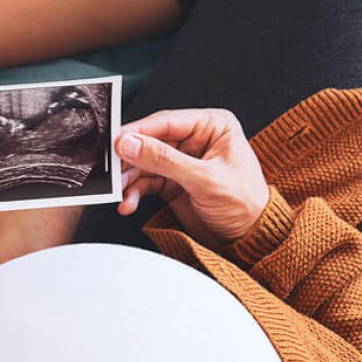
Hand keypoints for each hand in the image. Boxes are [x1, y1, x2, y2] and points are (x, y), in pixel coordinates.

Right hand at [115, 109, 269, 247]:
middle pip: (151, 141)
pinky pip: (147, 181)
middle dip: (130, 157)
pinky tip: (129, 203)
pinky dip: (135, 192)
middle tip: (110, 168)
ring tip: (118, 191)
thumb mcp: (204, 179)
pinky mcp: (173, 181)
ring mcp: (182, 160)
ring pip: (145, 162)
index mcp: (212, 126)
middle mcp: (195, 139)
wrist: (251, 239)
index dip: (138, 131)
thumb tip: (129, 143)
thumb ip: (165, 160)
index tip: (115, 141)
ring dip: (129, 178)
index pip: (167, 122)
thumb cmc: (244, 203)